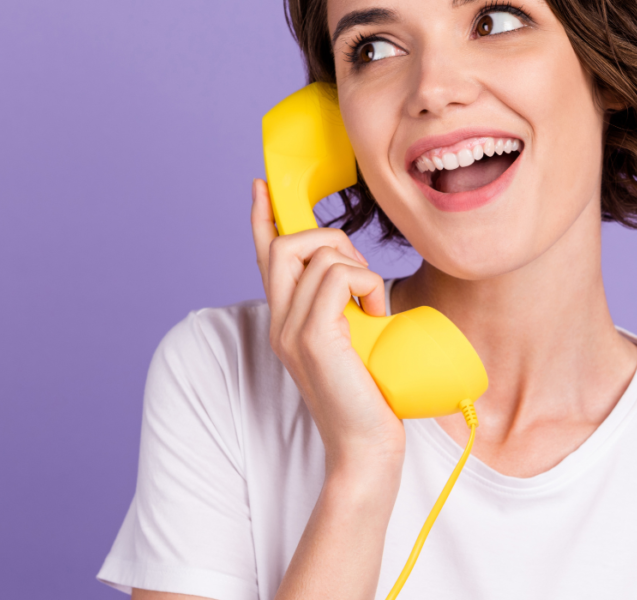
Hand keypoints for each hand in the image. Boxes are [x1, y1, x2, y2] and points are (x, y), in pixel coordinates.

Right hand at [250, 179, 403, 477]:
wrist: (365, 449)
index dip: (262, 219)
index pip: (265, 258)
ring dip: (359, 268)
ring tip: (373, 307)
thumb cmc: (370, 397)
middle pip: (286, 244)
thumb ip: (344, 309)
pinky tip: (375, 314)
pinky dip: (366, 284)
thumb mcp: (354, 341)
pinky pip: (338, 277)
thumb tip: (360, 275)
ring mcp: (292, 330)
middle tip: (362, 276)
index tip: (260, 187)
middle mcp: (280, 322)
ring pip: (319, 255)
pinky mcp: (314, 337)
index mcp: (286, 321)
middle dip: (330, 239)